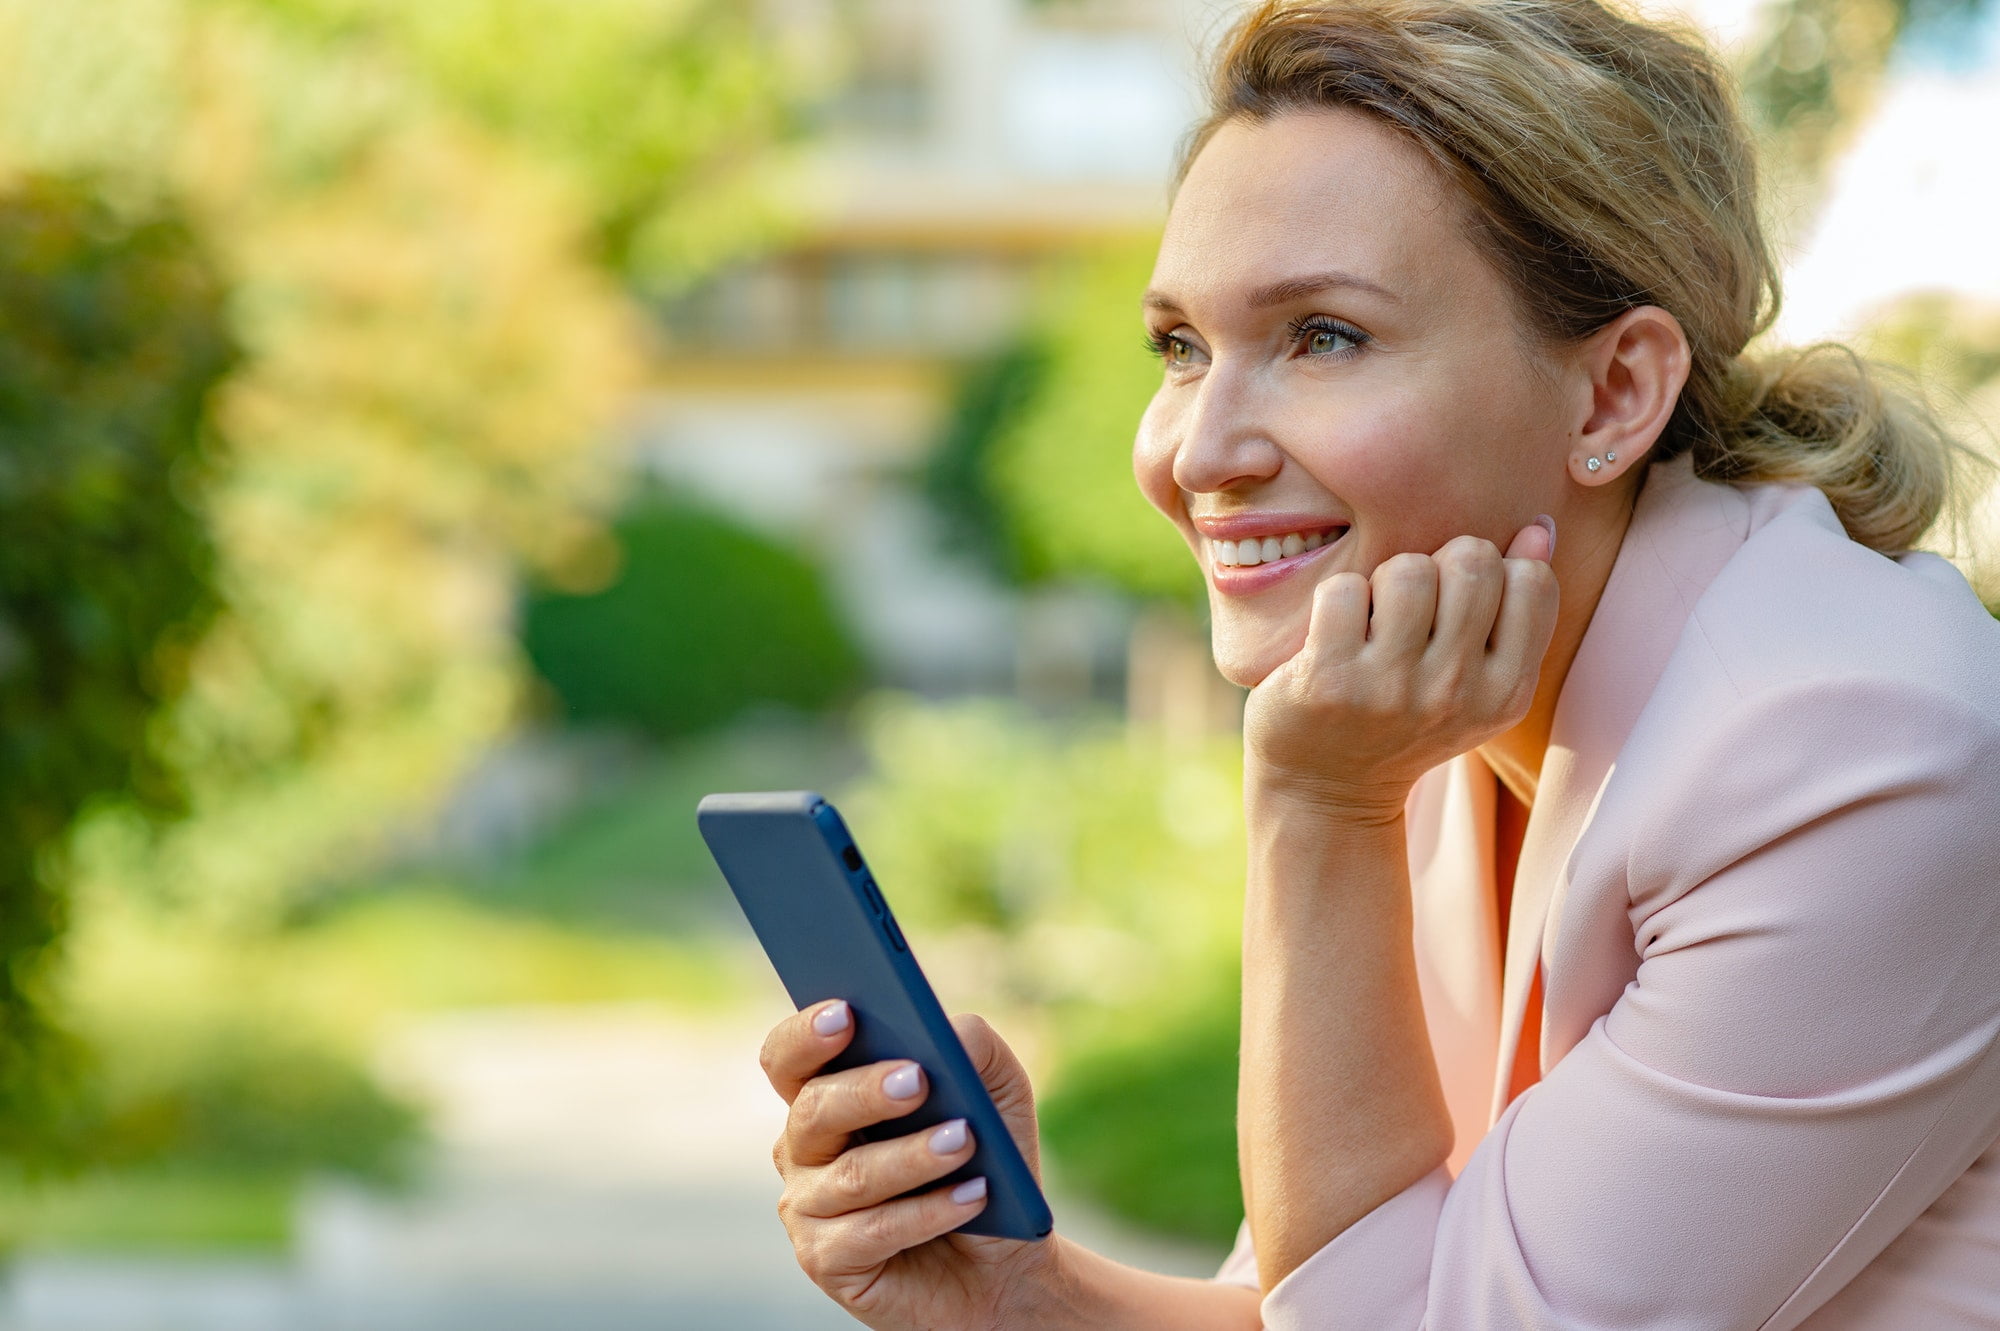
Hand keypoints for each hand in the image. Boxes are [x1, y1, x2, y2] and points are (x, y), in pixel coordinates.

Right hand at [761, 1000, 1067, 1330]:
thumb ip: (973, 1048)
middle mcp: (804, 1149)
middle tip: (919, 1080)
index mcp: (827, 1094)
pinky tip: (972, 1197)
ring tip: (966, 1141)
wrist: (1004, 1261)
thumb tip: (945, 1034)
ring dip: (913, 1156)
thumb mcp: (997, 1094)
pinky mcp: (826, 1262)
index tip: (846, 1013)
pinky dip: (928, 1212)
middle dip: (867, 1091)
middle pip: (814, 1110)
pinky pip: (871, 1232)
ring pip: (852, 1175)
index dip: (807, 1035)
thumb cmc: (988, 1162)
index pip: (789, 1057)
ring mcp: (807, 1208)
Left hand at [1243, 522, 1558, 817]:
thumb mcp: (1474, 679)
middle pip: (1472, 562)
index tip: (1460, 602)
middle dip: (1439, 564)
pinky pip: (1345, 589)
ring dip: (1385, 579)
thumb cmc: (1404, 719)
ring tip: (1375, 617)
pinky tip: (1335, 633)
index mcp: (1506, 693)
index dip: (1494, 570)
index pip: (1532, 581)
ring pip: (1408, 569)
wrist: (1327, 790)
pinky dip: (1337, 597)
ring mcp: (1392, 688)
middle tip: (1413, 602)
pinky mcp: (1331, 680)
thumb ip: (1515, 607)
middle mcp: (1456, 694)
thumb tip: (1538, 529)